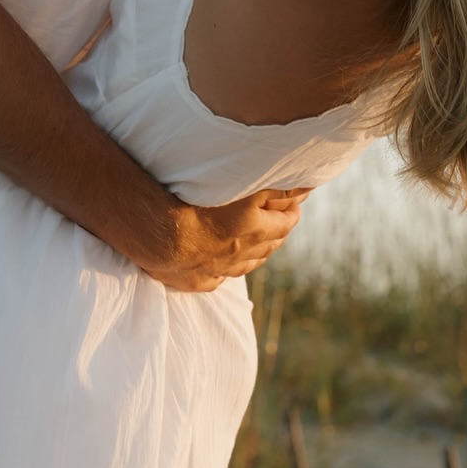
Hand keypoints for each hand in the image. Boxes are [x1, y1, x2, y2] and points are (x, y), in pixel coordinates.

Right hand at [144, 186, 309, 293]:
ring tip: (258, 245)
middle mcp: (238, 255)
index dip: (291, 213)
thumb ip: (277, 189)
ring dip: (255, 255)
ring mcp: (216, 270)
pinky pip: (215, 279)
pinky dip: (223, 273)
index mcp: (253, 232)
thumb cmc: (199, 202)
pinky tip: (222, 270)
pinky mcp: (193, 280)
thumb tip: (307, 187)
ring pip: (244, 265)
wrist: (159, 233)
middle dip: (276, 235)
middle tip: (280, 223)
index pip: (283, 224)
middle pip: (266, 248)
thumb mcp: (245, 189)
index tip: (295, 205)